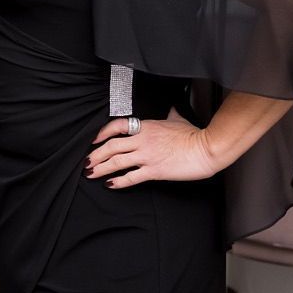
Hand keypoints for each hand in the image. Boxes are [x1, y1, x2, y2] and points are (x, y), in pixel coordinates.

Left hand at [86, 116, 220, 187]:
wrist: (207, 148)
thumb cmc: (194, 134)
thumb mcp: (178, 119)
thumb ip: (170, 115)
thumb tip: (171, 108)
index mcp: (146, 126)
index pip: (117, 126)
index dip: (102, 133)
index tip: (94, 140)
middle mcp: (143, 140)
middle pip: (111, 146)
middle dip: (96, 155)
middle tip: (86, 162)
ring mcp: (147, 156)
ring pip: (117, 162)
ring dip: (101, 168)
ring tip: (91, 174)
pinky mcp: (154, 170)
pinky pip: (131, 177)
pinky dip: (118, 182)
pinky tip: (110, 184)